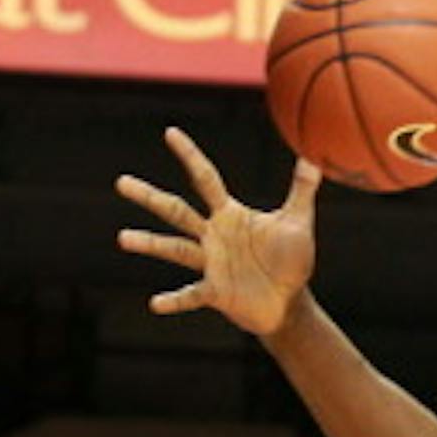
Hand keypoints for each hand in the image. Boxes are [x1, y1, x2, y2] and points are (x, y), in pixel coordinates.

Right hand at [117, 128, 321, 336]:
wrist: (290, 303)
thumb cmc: (291, 261)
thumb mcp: (298, 222)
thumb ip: (302, 189)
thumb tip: (315, 155)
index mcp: (229, 215)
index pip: (204, 178)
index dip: (189, 155)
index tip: (170, 133)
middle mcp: (212, 236)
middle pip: (176, 210)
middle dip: (149, 197)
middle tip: (121, 182)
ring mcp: (210, 264)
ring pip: (174, 249)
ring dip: (150, 243)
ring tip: (123, 237)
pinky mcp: (214, 292)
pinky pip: (190, 295)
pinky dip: (174, 300)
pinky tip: (156, 303)